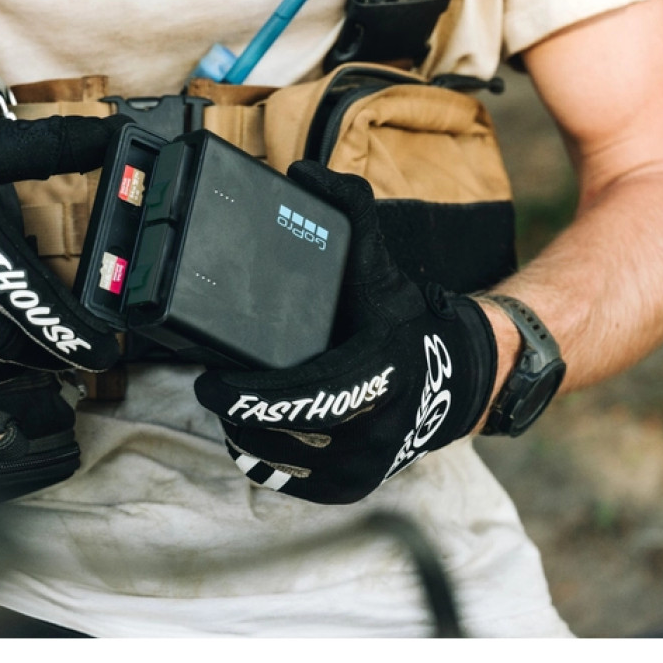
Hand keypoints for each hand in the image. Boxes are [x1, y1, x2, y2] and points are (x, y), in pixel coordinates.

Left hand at [194, 160, 497, 503]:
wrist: (454, 384)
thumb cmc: (408, 326)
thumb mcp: (383, 270)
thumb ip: (350, 216)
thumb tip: (306, 173)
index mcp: (381, 377)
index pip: (307, 396)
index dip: (252, 395)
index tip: (209, 385)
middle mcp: (376, 432)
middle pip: (281, 431)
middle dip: (239, 410)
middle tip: (218, 385)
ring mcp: (364, 468)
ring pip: (277, 457)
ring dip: (247, 431)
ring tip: (236, 403)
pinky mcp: (350, 489)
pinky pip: (286, 479)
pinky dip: (264, 454)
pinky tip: (255, 430)